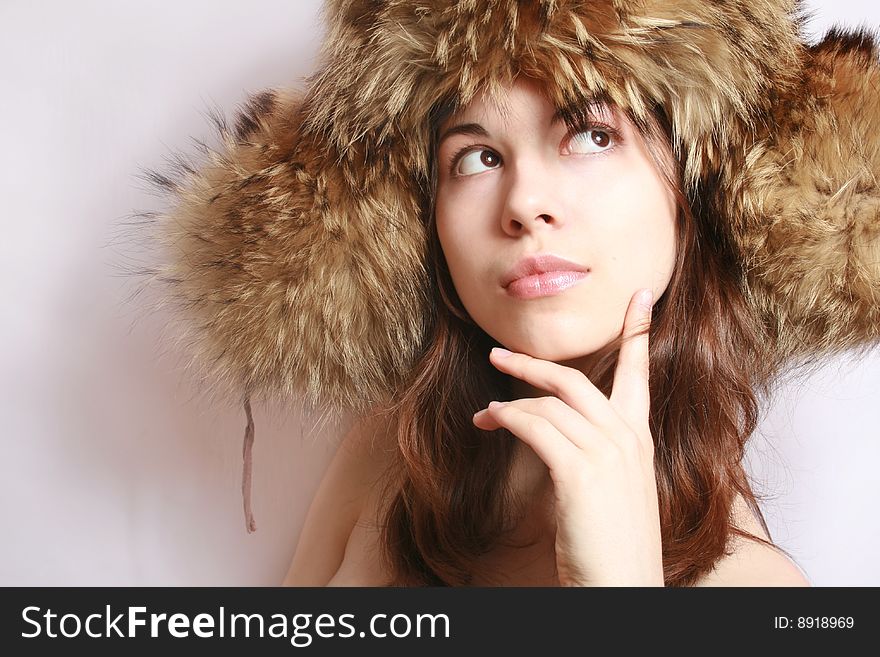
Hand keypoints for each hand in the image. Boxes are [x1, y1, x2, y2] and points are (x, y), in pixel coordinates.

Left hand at [472, 288, 663, 586]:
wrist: (621, 587)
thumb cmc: (613, 547)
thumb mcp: (615, 492)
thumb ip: (599, 457)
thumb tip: (560, 438)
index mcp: (640, 442)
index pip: (640, 376)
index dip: (638, 333)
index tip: (639, 298)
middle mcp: (627, 440)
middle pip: (576, 381)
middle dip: (534, 365)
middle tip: (500, 356)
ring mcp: (606, 453)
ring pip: (549, 403)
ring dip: (509, 402)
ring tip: (485, 413)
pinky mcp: (579, 471)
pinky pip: (534, 426)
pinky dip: (507, 418)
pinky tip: (491, 421)